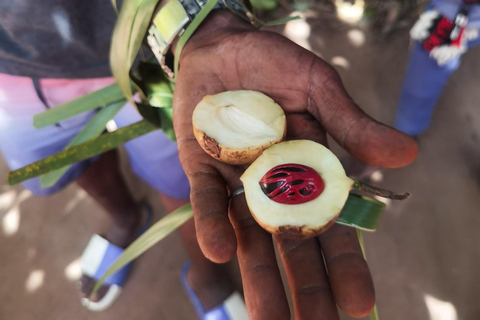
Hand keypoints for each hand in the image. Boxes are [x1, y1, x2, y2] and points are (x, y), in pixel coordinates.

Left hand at [173, 11, 416, 318]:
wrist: (220, 46)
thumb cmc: (273, 64)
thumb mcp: (318, 88)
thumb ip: (351, 123)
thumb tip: (406, 154)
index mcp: (311, 172)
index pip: (332, 226)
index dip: (344, 264)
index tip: (358, 303)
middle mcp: (275, 187)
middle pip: (293, 245)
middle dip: (304, 286)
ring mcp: (238, 183)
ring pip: (250, 238)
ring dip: (258, 277)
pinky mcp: (202, 171)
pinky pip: (208, 203)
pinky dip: (213, 225)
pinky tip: (219, 251)